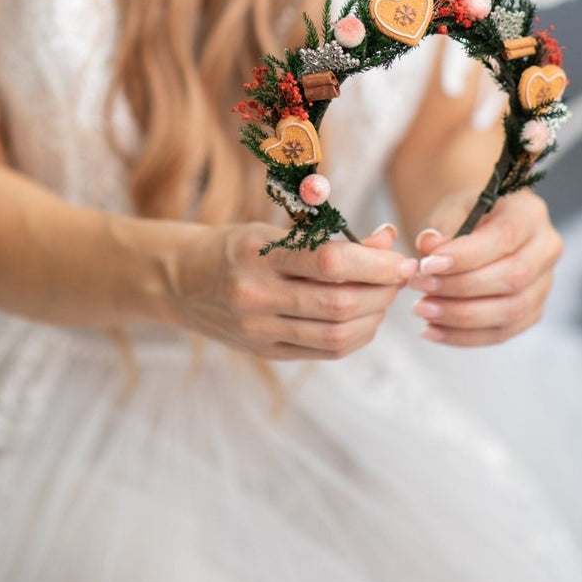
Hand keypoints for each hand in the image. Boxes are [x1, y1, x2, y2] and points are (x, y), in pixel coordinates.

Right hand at [174, 220, 417, 360]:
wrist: (181, 280)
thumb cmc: (236, 246)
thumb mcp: (276, 230)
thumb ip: (332, 238)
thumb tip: (386, 241)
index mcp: (258, 253)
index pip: (330, 262)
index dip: (375, 263)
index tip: (400, 260)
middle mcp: (257, 295)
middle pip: (339, 304)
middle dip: (381, 292)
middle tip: (398, 278)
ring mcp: (259, 330)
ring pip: (336, 334)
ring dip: (373, 317)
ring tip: (383, 298)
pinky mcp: (265, 352)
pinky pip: (323, 351)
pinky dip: (354, 337)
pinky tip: (363, 319)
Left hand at [407, 188, 563, 346]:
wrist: (480, 231)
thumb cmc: (467, 217)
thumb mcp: (452, 211)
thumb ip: (441, 229)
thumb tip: (428, 246)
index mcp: (530, 213)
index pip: (505, 238)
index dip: (466, 256)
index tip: (427, 265)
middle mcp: (546, 249)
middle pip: (513, 278)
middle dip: (461, 287)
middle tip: (420, 287)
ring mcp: (544, 284)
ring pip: (510, 310)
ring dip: (460, 315)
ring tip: (423, 310)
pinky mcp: (532, 312)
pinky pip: (501, 332)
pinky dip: (464, 336)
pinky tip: (433, 330)